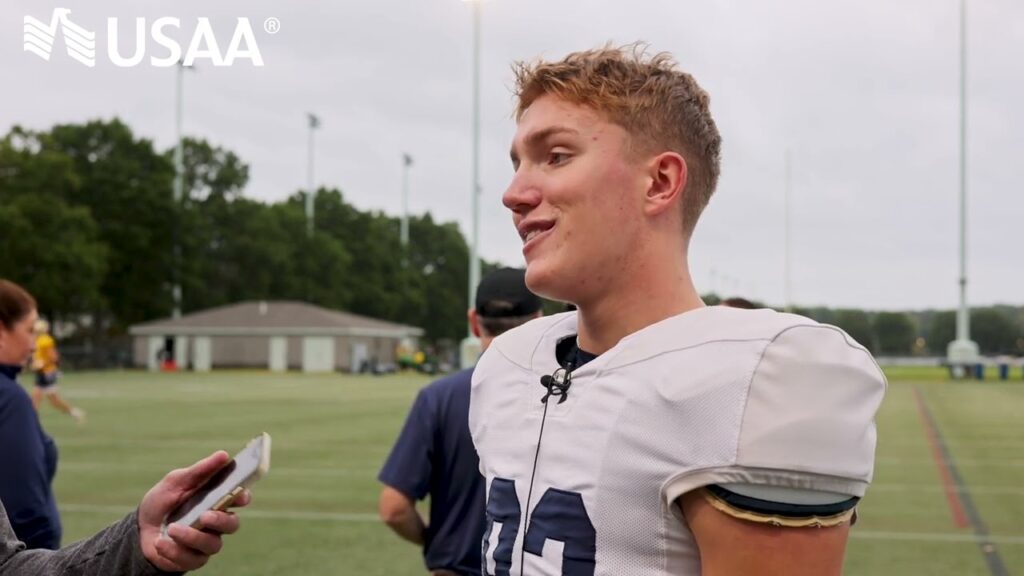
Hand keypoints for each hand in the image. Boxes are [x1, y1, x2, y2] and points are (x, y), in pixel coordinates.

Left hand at [137, 451, 251, 571]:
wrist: (140, 528)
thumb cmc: (163, 501)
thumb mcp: (176, 481)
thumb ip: (200, 471)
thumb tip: (223, 455)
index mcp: (217, 500)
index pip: (240, 498)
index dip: (243, 497)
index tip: (239, 496)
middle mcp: (216, 523)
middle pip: (232, 525)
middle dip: (220, 521)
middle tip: (204, 516)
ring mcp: (206, 543)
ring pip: (212, 545)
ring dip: (191, 537)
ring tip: (171, 529)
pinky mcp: (192, 559)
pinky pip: (191, 559)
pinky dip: (174, 551)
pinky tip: (160, 542)